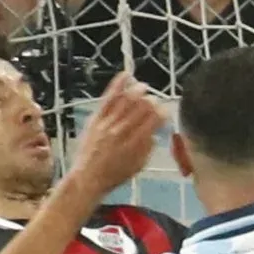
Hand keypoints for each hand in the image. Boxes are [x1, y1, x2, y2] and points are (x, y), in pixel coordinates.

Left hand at [62, 74, 165, 204]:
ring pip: (126, 100)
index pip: (153, 121)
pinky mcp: (96, 119)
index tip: (166, 111)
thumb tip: (155, 134)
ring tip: (144, 86)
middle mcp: (122, 131)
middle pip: (141, 108)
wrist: (87, 178)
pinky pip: (108, 99)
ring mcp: (108, 124)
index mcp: (135, 144)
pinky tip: (125, 75)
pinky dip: (117, 85)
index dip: (162, 113)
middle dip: (152, 101)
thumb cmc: (113, 176)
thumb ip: (148, 149)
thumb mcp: (137, 167)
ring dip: (138, 91)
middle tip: (155, 101)